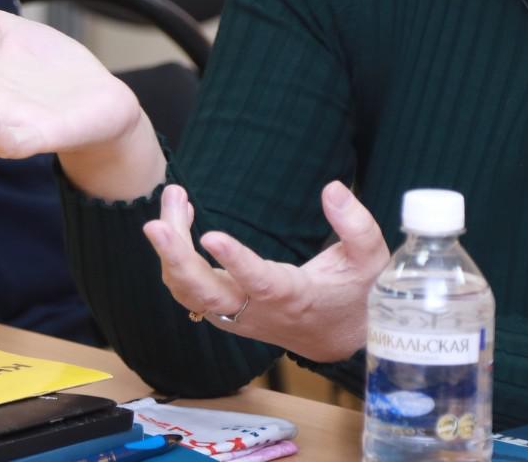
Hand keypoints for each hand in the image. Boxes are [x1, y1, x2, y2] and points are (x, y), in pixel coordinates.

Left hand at [143, 179, 388, 362]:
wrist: (337, 337)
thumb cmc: (356, 293)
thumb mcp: (371, 259)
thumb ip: (356, 224)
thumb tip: (333, 189)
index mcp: (292, 296)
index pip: (259, 282)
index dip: (235, 262)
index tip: (211, 236)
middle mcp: (256, 310)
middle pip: (205, 294)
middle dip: (176, 259)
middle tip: (156, 223)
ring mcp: (235, 313)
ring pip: (188, 291)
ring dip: (171, 250)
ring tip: (173, 199)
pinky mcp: (224, 309)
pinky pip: (187, 289)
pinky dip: (174, 256)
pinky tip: (177, 217)